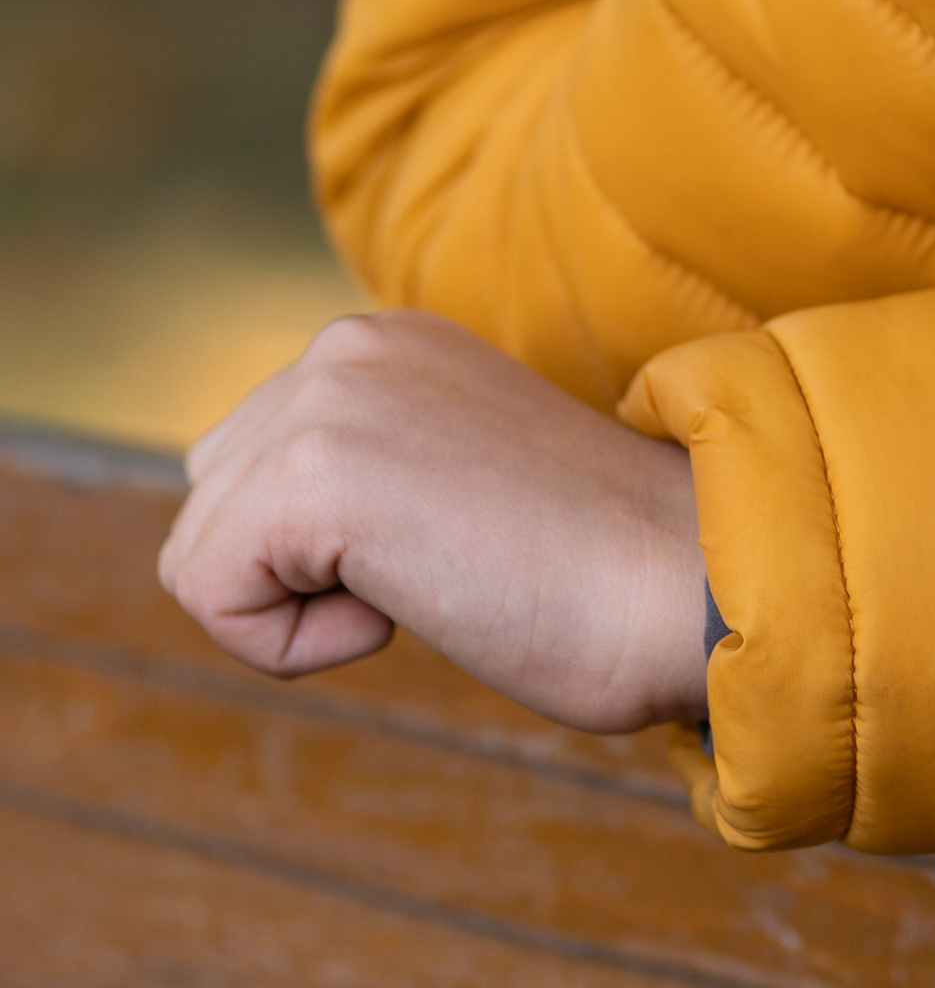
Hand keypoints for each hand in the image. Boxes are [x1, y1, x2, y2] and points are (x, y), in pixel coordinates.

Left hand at [158, 308, 707, 736]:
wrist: (680, 578)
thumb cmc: (595, 566)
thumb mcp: (458, 476)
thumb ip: (373, 468)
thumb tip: (283, 535)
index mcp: (386, 342)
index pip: (252, 466)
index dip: (325, 555)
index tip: (452, 544)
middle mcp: (346, 345)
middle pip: (207, 506)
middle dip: (290, 574)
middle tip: (435, 566)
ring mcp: (326, 397)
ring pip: (199, 555)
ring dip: (297, 607)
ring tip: (426, 576)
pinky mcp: (309, 472)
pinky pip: (213, 599)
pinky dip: (295, 645)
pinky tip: (405, 607)